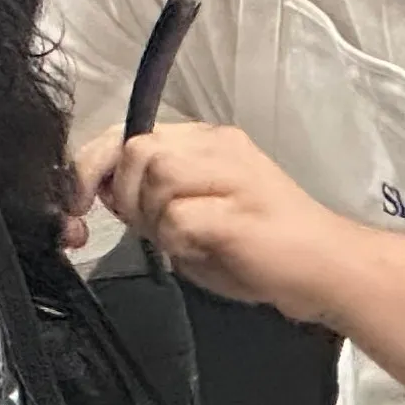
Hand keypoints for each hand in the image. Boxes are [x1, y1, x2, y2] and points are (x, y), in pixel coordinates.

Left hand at [75, 123, 358, 321]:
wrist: (326, 270)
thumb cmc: (263, 251)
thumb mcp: (194, 218)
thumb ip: (152, 201)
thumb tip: (104, 195)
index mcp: (208, 142)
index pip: (129, 134)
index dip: (92, 166)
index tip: (78, 202)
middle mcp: (219, 146)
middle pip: (137, 149)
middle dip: (126, 196)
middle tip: (155, 230)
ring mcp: (232, 173)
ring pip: (154, 174)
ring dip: (154, 218)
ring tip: (189, 241)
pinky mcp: (237, 210)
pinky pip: (177, 218)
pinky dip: (178, 242)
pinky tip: (207, 250)